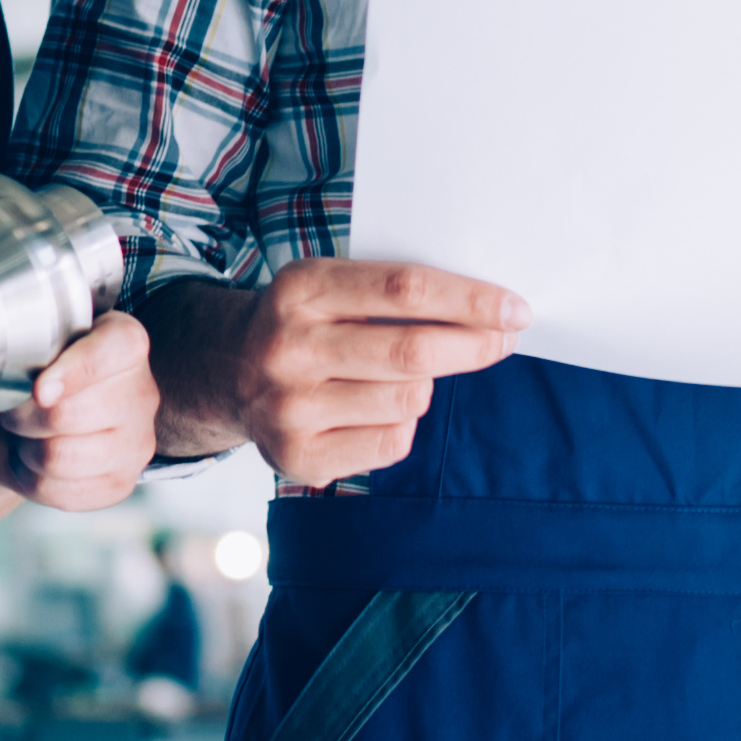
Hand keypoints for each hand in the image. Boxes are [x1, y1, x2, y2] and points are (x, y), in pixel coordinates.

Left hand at [0, 313, 158, 512]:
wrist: (25, 425)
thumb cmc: (30, 376)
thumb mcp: (30, 345)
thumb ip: (35, 347)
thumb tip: (44, 391)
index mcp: (126, 344)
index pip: (117, 350)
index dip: (73, 371)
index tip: (38, 390)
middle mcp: (143, 394)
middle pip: (68, 414)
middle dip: (22, 416)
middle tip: (15, 410)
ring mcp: (137, 445)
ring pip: (59, 457)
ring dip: (25, 448)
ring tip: (27, 436)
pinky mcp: (119, 485)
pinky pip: (57, 491)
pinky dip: (30, 479)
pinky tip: (36, 461)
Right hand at [154, 260, 527, 486]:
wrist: (226, 372)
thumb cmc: (307, 321)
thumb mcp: (332, 283)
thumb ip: (394, 292)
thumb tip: (489, 312)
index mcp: (301, 289)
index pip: (405, 291)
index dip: (469, 301)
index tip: (514, 310)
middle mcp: (288, 348)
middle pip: (412, 352)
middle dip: (473, 346)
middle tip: (503, 340)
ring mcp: (288, 407)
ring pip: (409, 401)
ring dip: (426, 387)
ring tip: (403, 376)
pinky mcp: (296, 457)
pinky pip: (392, 443)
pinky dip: (402, 425)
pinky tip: (375, 409)